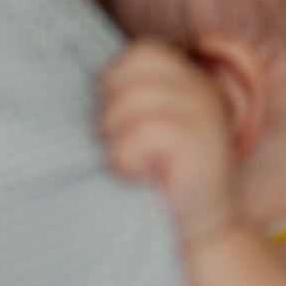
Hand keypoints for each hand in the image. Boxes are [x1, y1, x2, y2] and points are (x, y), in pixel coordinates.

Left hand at [101, 39, 239, 243]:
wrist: (201, 232)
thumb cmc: (161, 180)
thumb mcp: (151, 125)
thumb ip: (131, 95)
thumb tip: (83, 81)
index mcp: (192, 79)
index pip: (141, 53)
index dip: (117, 86)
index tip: (124, 124)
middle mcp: (202, 88)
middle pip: (126, 77)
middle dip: (112, 117)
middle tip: (132, 150)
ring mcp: (202, 112)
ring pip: (126, 106)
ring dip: (117, 143)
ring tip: (138, 165)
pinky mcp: (197, 140)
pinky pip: (137, 135)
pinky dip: (127, 161)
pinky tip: (144, 175)